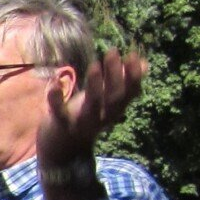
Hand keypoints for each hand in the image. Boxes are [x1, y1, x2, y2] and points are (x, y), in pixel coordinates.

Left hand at [37, 49, 144, 173]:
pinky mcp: (61, 123)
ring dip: (94, 85)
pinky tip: (55, 81)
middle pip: (113, 97)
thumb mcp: (106, 100)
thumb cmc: (87, 115)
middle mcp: (102, 117)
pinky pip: (59, 111)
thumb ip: (123, 83)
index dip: (134, 75)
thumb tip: (144, 63)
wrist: (62, 148)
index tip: (132, 55)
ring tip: (94, 65)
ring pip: (92, 104)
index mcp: (115, 110)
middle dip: (115, 75)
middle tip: (112, 52)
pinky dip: (56, 97)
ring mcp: (82, 121)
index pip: (130, 93)